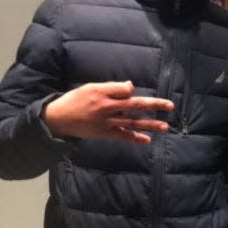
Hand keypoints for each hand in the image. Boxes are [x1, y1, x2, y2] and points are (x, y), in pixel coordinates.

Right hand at [44, 81, 173, 143]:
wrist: (57, 119)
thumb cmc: (76, 100)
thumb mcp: (91, 88)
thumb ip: (112, 87)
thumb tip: (131, 87)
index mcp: (102, 93)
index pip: (124, 90)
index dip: (130, 90)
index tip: (131, 90)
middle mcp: (106, 108)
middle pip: (134, 105)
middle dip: (154, 105)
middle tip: (170, 105)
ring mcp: (106, 122)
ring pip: (132, 122)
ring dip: (150, 124)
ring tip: (165, 126)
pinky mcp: (104, 133)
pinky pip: (123, 136)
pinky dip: (135, 138)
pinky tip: (147, 140)